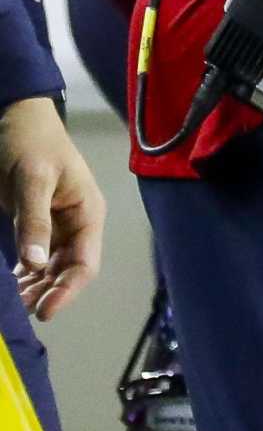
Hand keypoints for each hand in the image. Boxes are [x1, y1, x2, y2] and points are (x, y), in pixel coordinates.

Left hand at [0, 98, 103, 319]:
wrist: (15, 117)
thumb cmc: (30, 143)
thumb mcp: (32, 179)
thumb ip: (34, 221)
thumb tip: (36, 264)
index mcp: (87, 212)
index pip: (85, 263)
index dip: (68, 291)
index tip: (43, 313)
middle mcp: (76, 224)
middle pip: (68, 271)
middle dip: (47, 294)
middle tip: (17, 313)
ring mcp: (57, 225)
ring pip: (50, 269)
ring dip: (33, 288)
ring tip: (10, 305)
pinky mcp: (37, 224)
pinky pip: (35, 258)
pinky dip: (23, 275)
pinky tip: (8, 286)